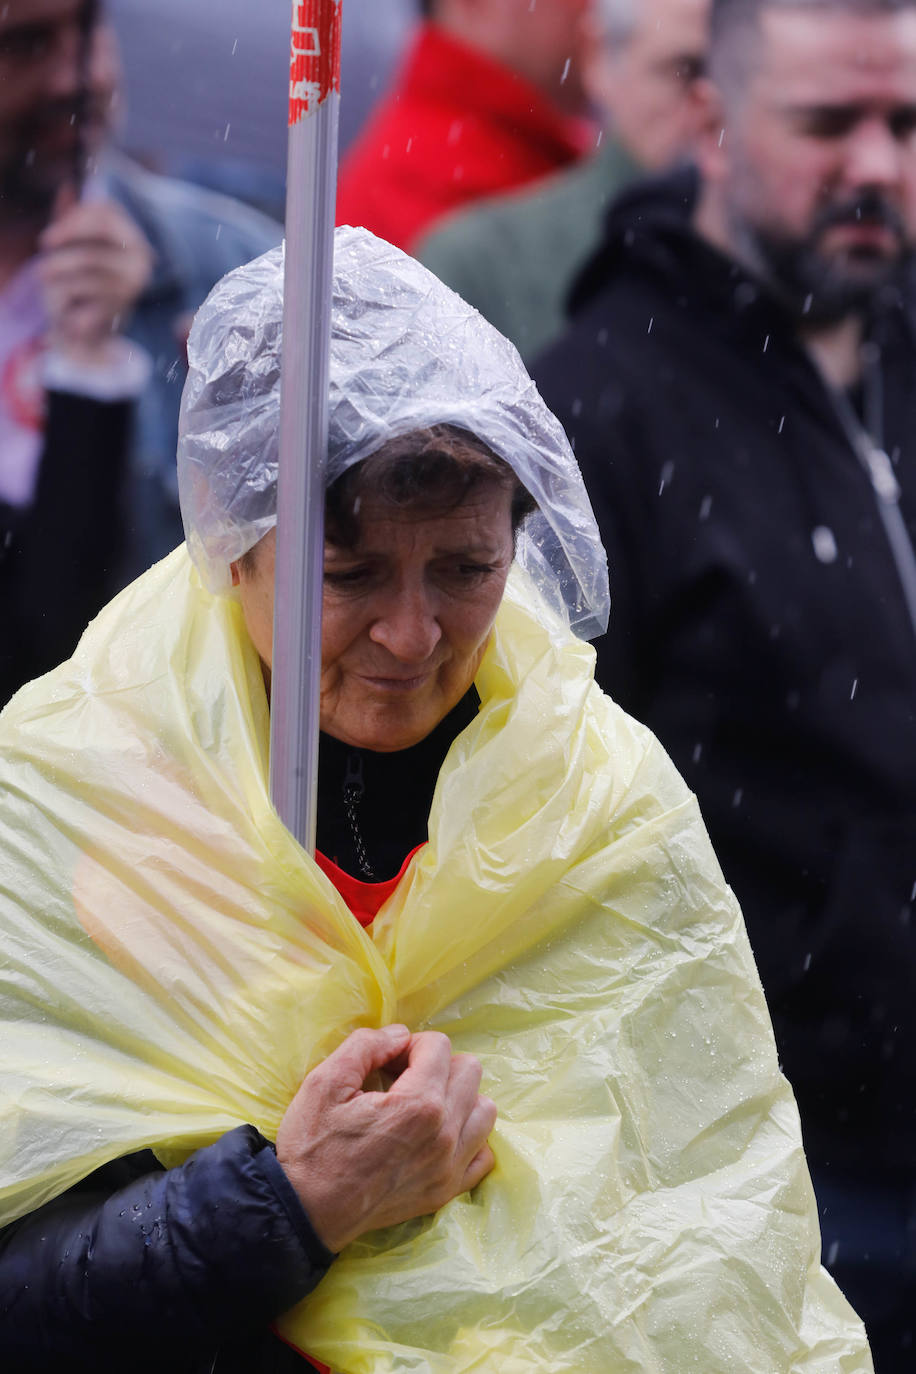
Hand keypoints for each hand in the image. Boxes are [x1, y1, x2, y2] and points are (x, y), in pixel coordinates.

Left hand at [38, 186, 153, 366]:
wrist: (90, 337)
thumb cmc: (80, 284)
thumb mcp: (75, 248)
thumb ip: (71, 219)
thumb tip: (67, 188)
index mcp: (134, 240)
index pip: (107, 212)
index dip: (74, 217)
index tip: (49, 236)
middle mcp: (140, 260)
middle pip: (97, 235)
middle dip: (64, 241)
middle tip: (41, 252)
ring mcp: (132, 285)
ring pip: (83, 265)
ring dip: (56, 272)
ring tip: (48, 280)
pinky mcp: (118, 308)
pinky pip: (77, 292)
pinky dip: (64, 300)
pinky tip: (68, 310)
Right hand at [276, 1026, 496, 1252]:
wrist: (307, 1212)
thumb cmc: (313, 1146)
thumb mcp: (325, 1082)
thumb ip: (366, 1045)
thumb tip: (400, 1035)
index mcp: (419, 1105)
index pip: (439, 1047)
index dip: (409, 1044)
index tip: (386, 1062)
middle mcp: (445, 1135)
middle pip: (470, 1072)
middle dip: (437, 1065)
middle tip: (402, 1079)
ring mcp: (450, 1167)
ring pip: (484, 1110)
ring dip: (458, 1098)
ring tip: (422, 1106)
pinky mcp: (447, 1191)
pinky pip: (482, 1155)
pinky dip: (467, 1138)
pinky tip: (437, 1136)